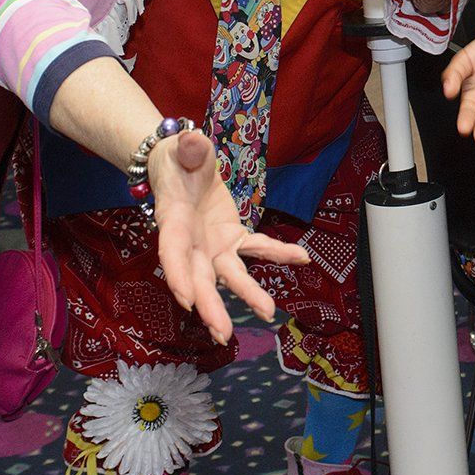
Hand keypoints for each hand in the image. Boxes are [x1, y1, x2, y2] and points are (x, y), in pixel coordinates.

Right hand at [148, 128, 310, 345]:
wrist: (182, 164)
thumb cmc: (177, 158)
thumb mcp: (181, 147)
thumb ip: (189, 148)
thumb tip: (194, 141)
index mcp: (174, 221)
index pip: (172, 253)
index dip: (178, 277)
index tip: (187, 302)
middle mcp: (192, 242)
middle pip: (200, 278)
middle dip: (210, 306)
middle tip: (223, 333)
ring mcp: (212, 245)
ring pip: (229, 274)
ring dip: (246, 294)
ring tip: (268, 312)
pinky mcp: (231, 238)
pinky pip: (257, 248)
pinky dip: (279, 253)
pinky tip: (302, 257)